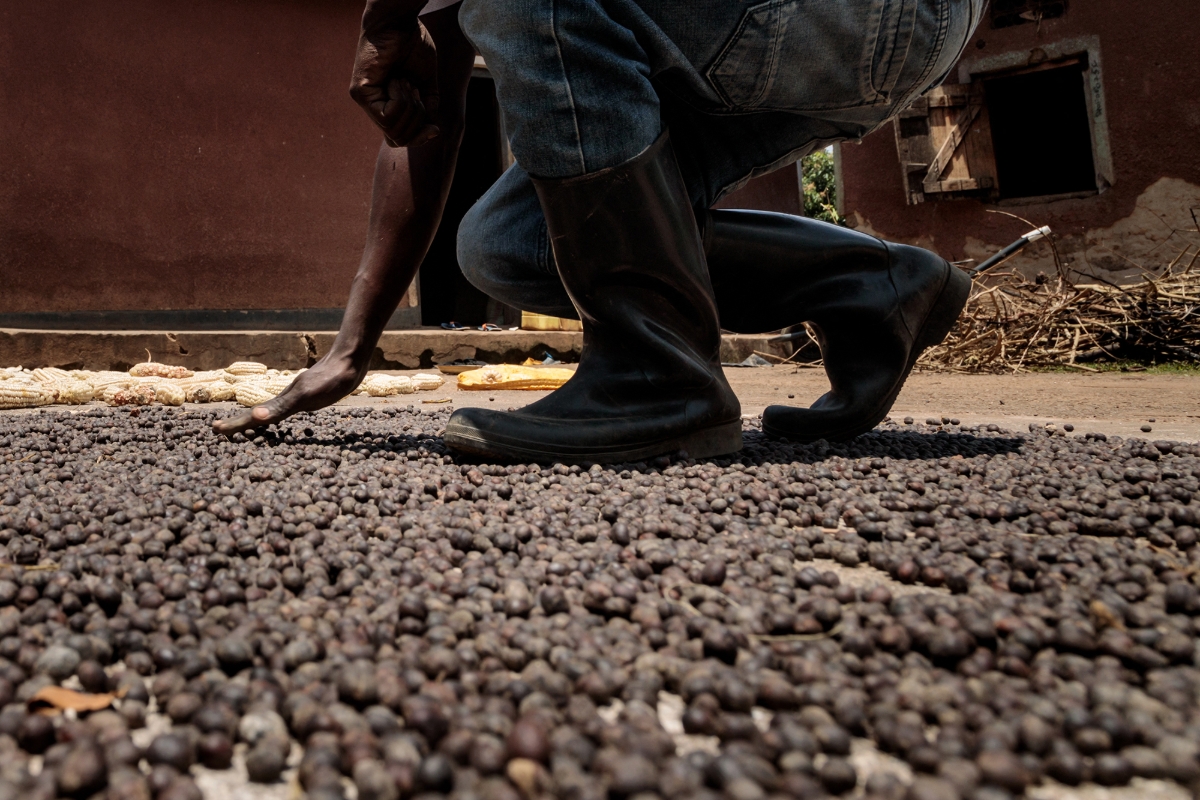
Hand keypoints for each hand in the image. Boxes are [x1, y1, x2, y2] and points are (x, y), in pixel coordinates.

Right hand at [212, 354, 366, 436]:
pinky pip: (288, 408)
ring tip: (244, 424)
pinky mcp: (311, 394)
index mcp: (283, 402)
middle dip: (240, 422)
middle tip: (219, 429)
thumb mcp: (306, 396)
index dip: (236, 424)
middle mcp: (287, 398)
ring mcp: (298, 395)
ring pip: (272, 410)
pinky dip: (277, 414)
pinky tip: (280, 414)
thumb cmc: (331, 379)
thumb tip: (256, 416)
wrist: (349, 360)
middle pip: (258, 413)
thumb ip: (282, 406)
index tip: (215, 429)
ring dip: (256, 419)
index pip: (254, 417)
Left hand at [350, 16, 439, 146]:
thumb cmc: (413, 45)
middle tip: (415, 90)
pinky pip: (387, 116)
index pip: (399, 140)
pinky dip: (400, 99)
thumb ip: (428, 108)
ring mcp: (364, 100)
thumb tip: (432, 131)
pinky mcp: (359, 93)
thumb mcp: (427, 83)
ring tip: (405, 81)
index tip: (433, 128)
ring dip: (409, 107)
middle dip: (416, 121)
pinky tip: (397, 80)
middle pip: (398, 140)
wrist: (400, 22)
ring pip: (393, 130)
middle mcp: (373, 106)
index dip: (418, 139)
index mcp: (387, 104)